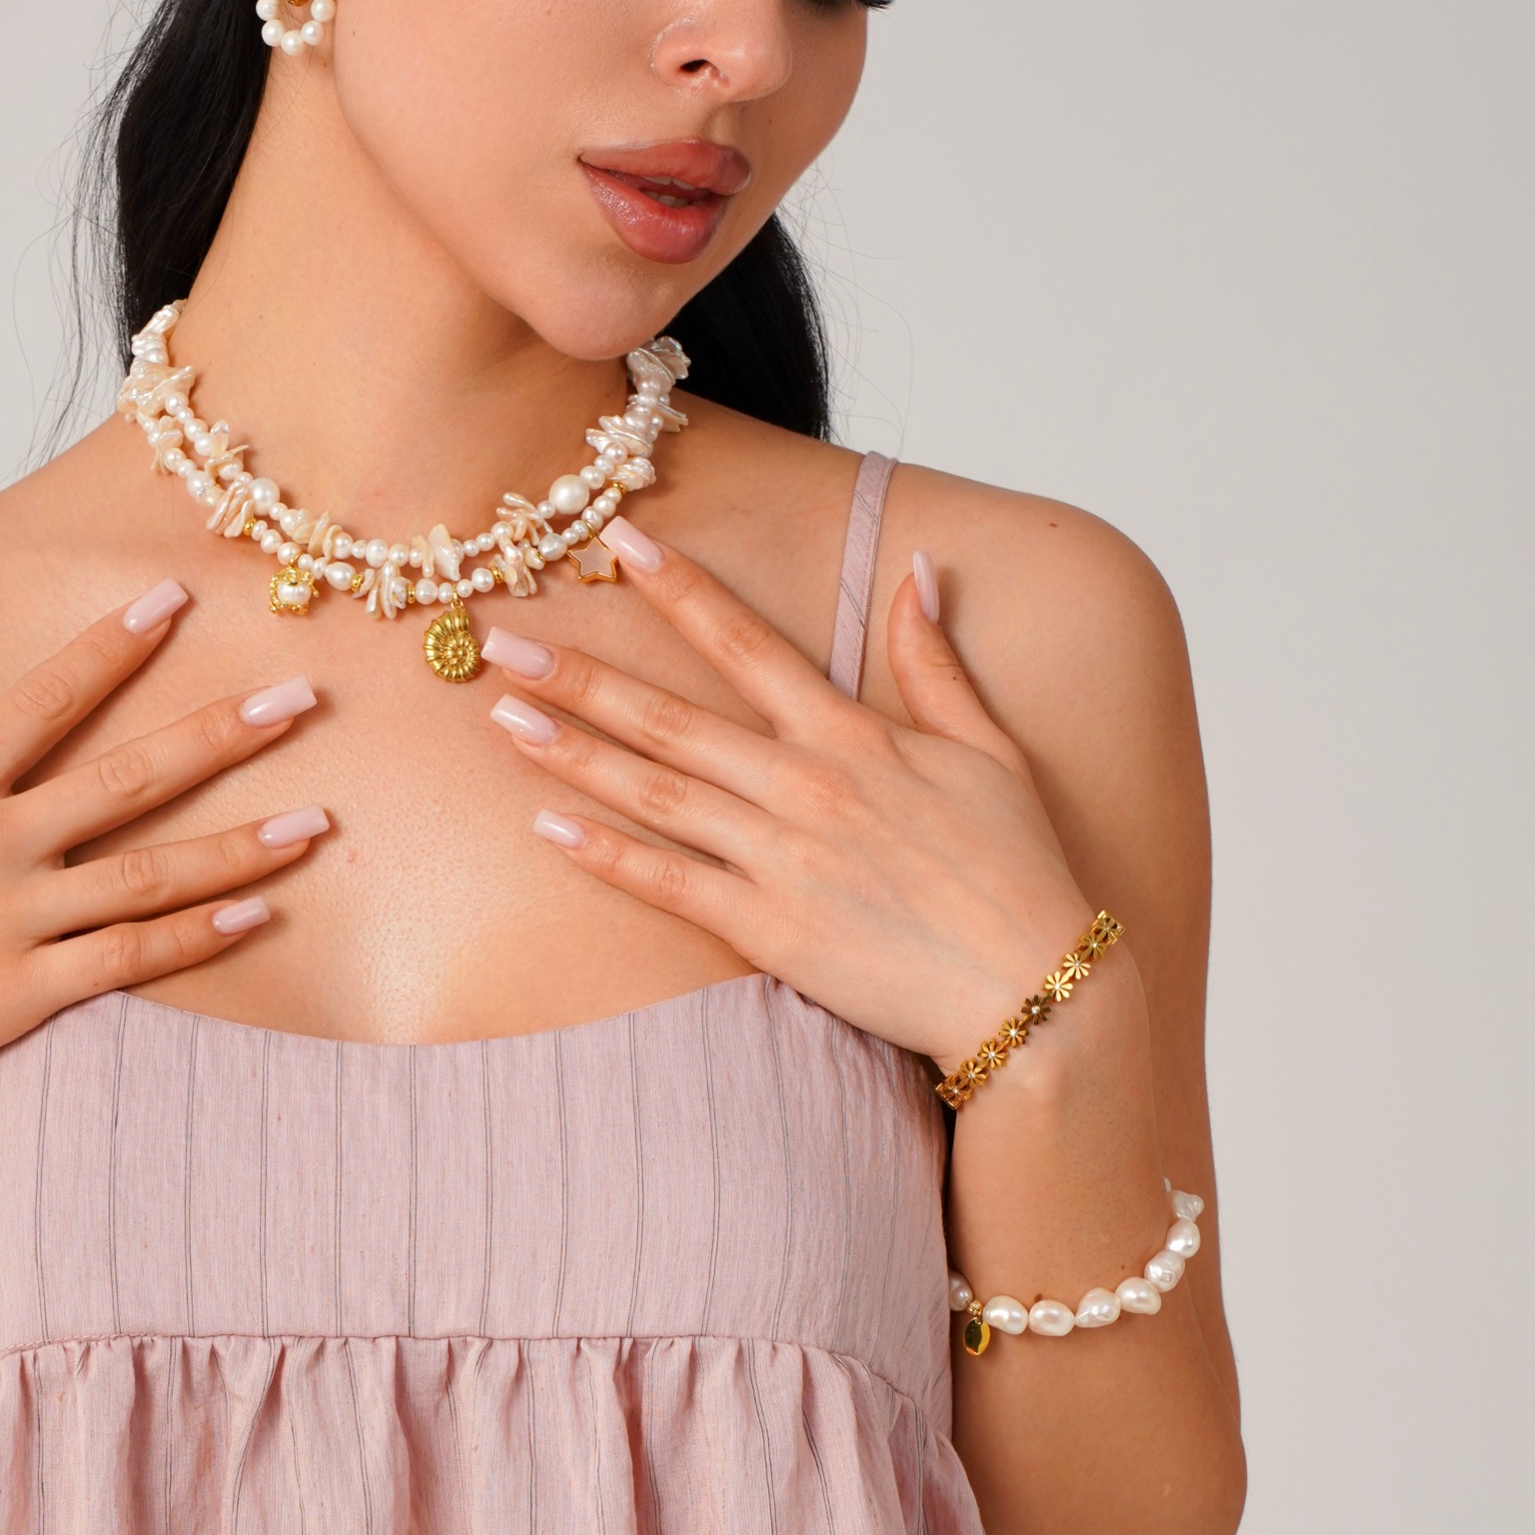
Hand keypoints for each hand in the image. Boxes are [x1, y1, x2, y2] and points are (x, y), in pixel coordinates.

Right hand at [0, 590, 326, 1158]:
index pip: (45, 698)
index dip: (114, 645)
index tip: (177, 597)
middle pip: (127, 775)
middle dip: (221, 731)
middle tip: (304, 696)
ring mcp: (8, 918)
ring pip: (149, 871)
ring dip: (240, 844)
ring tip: (318, 821)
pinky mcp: (18, 992)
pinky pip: (127, 960)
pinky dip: (195, 936)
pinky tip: (256, 915)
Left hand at [475, 528, 1093, 1073]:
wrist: (1035, 990)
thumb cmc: (1018, 872)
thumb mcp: (989, 751)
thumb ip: (936, 662)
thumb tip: (923, 570)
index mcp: (854, 735)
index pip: (748, 644)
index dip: (679, 589)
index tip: (617, 544)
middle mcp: (806, 786)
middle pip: (670, 717)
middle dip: (580, 673)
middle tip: (498, 639)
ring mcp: (782, 858)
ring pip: (655, 793)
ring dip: (573, 753)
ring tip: (502, 718)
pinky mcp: (770, 930)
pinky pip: (669, 885)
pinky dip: (606, 857)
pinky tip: (546, 830)